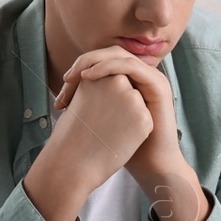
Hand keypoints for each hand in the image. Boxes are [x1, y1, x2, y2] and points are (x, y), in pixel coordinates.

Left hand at [54, 46, 180, 174]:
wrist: (151, 166)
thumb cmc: (123, 148)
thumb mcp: (102, 120)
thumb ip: (92, 103)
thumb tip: (65, 98)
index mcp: (131, 81)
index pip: (102, 62)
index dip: (79, 69)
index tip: (62, 92)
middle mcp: (142, 76)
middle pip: (110, 53)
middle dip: (84, 62)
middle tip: (66, 79)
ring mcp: (152, 78)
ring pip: (119, 55)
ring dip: (93, 62)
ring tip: (74, 76)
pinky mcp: (158, 85)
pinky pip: (130, 66)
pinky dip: (107, 67)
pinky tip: (88, 76)